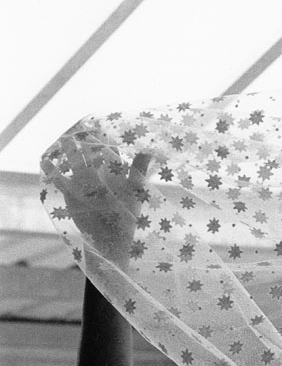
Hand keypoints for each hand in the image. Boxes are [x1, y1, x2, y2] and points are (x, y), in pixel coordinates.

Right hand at [42, 132, 150, 264]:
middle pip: (88, 151)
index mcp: (114, 170)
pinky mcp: (70, 192)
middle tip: (81, 128)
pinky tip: (45, 161)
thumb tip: (151, 149)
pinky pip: (59, 180)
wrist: (111, 239)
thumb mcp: (135, 190)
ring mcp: (82, 181)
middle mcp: (97, 172)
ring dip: (68, 152)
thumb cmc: (127, 215)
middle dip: (83, 140)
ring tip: (65, 140)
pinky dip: (52, 171)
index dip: (105, 137)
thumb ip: (139, 169)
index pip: (108, 148)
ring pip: (73, 161)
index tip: (103, 125)